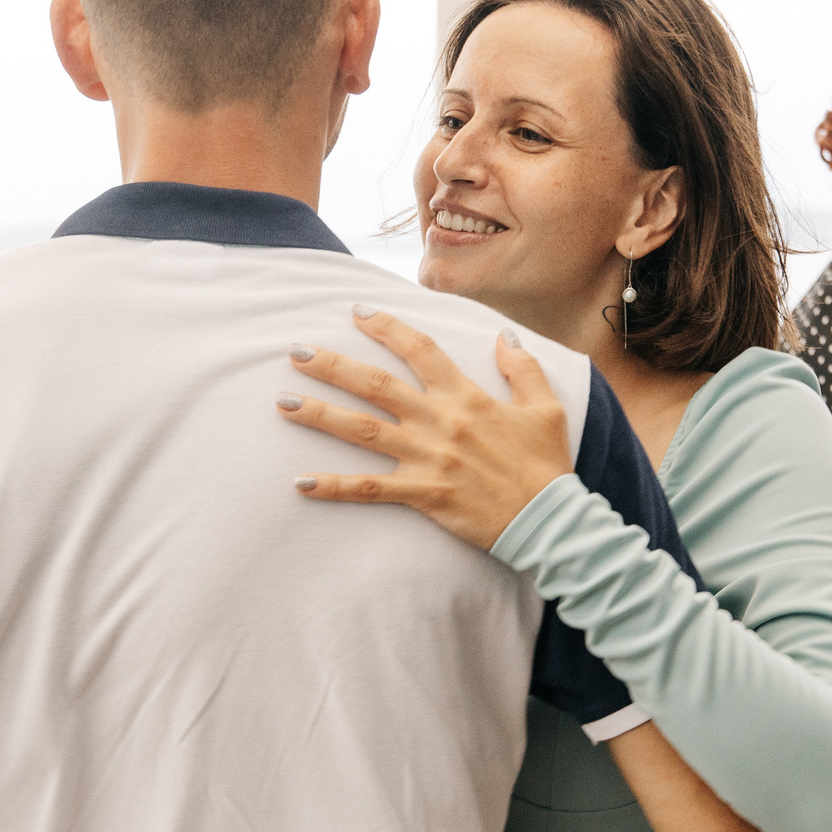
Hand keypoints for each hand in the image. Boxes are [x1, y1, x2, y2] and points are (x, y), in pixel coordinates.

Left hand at [278, 305, 571, 550]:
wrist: (549, 520)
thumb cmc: (546, 465)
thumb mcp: (545, 407)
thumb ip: (522, 368)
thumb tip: (503, 335)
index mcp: (467, 397)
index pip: (420, 350)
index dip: (387, 328)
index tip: (357, 312)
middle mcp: (440, 421)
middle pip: (376, 386)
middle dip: (333, 366)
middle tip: (295, 352)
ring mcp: (427, 458)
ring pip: (363, 431)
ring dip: (320, 415)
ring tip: (283, 403)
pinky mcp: (423, 494)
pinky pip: (369, 489)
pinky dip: (334, 487)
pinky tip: (302, 483)